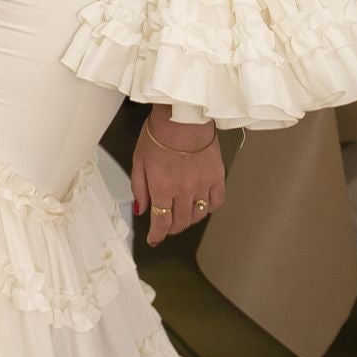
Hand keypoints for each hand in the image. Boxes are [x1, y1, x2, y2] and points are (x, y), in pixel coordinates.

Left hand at [132, 108, 224, 246]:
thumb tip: (141, 210)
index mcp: (161, 186)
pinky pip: (216, 202)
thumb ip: (139, 188)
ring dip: (188, 220)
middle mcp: (183, 190)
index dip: (157, 234)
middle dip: (171, 228)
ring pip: (198, 215)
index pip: (161, 221)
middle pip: (180, 222)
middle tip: (166, 227)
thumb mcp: (139, 160)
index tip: (154, 239)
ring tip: (181, 215)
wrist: (183, 116)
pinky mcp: (217, 177)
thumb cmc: (158, 134)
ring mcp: (202, 185)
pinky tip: (201, 205)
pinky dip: (208, 208)